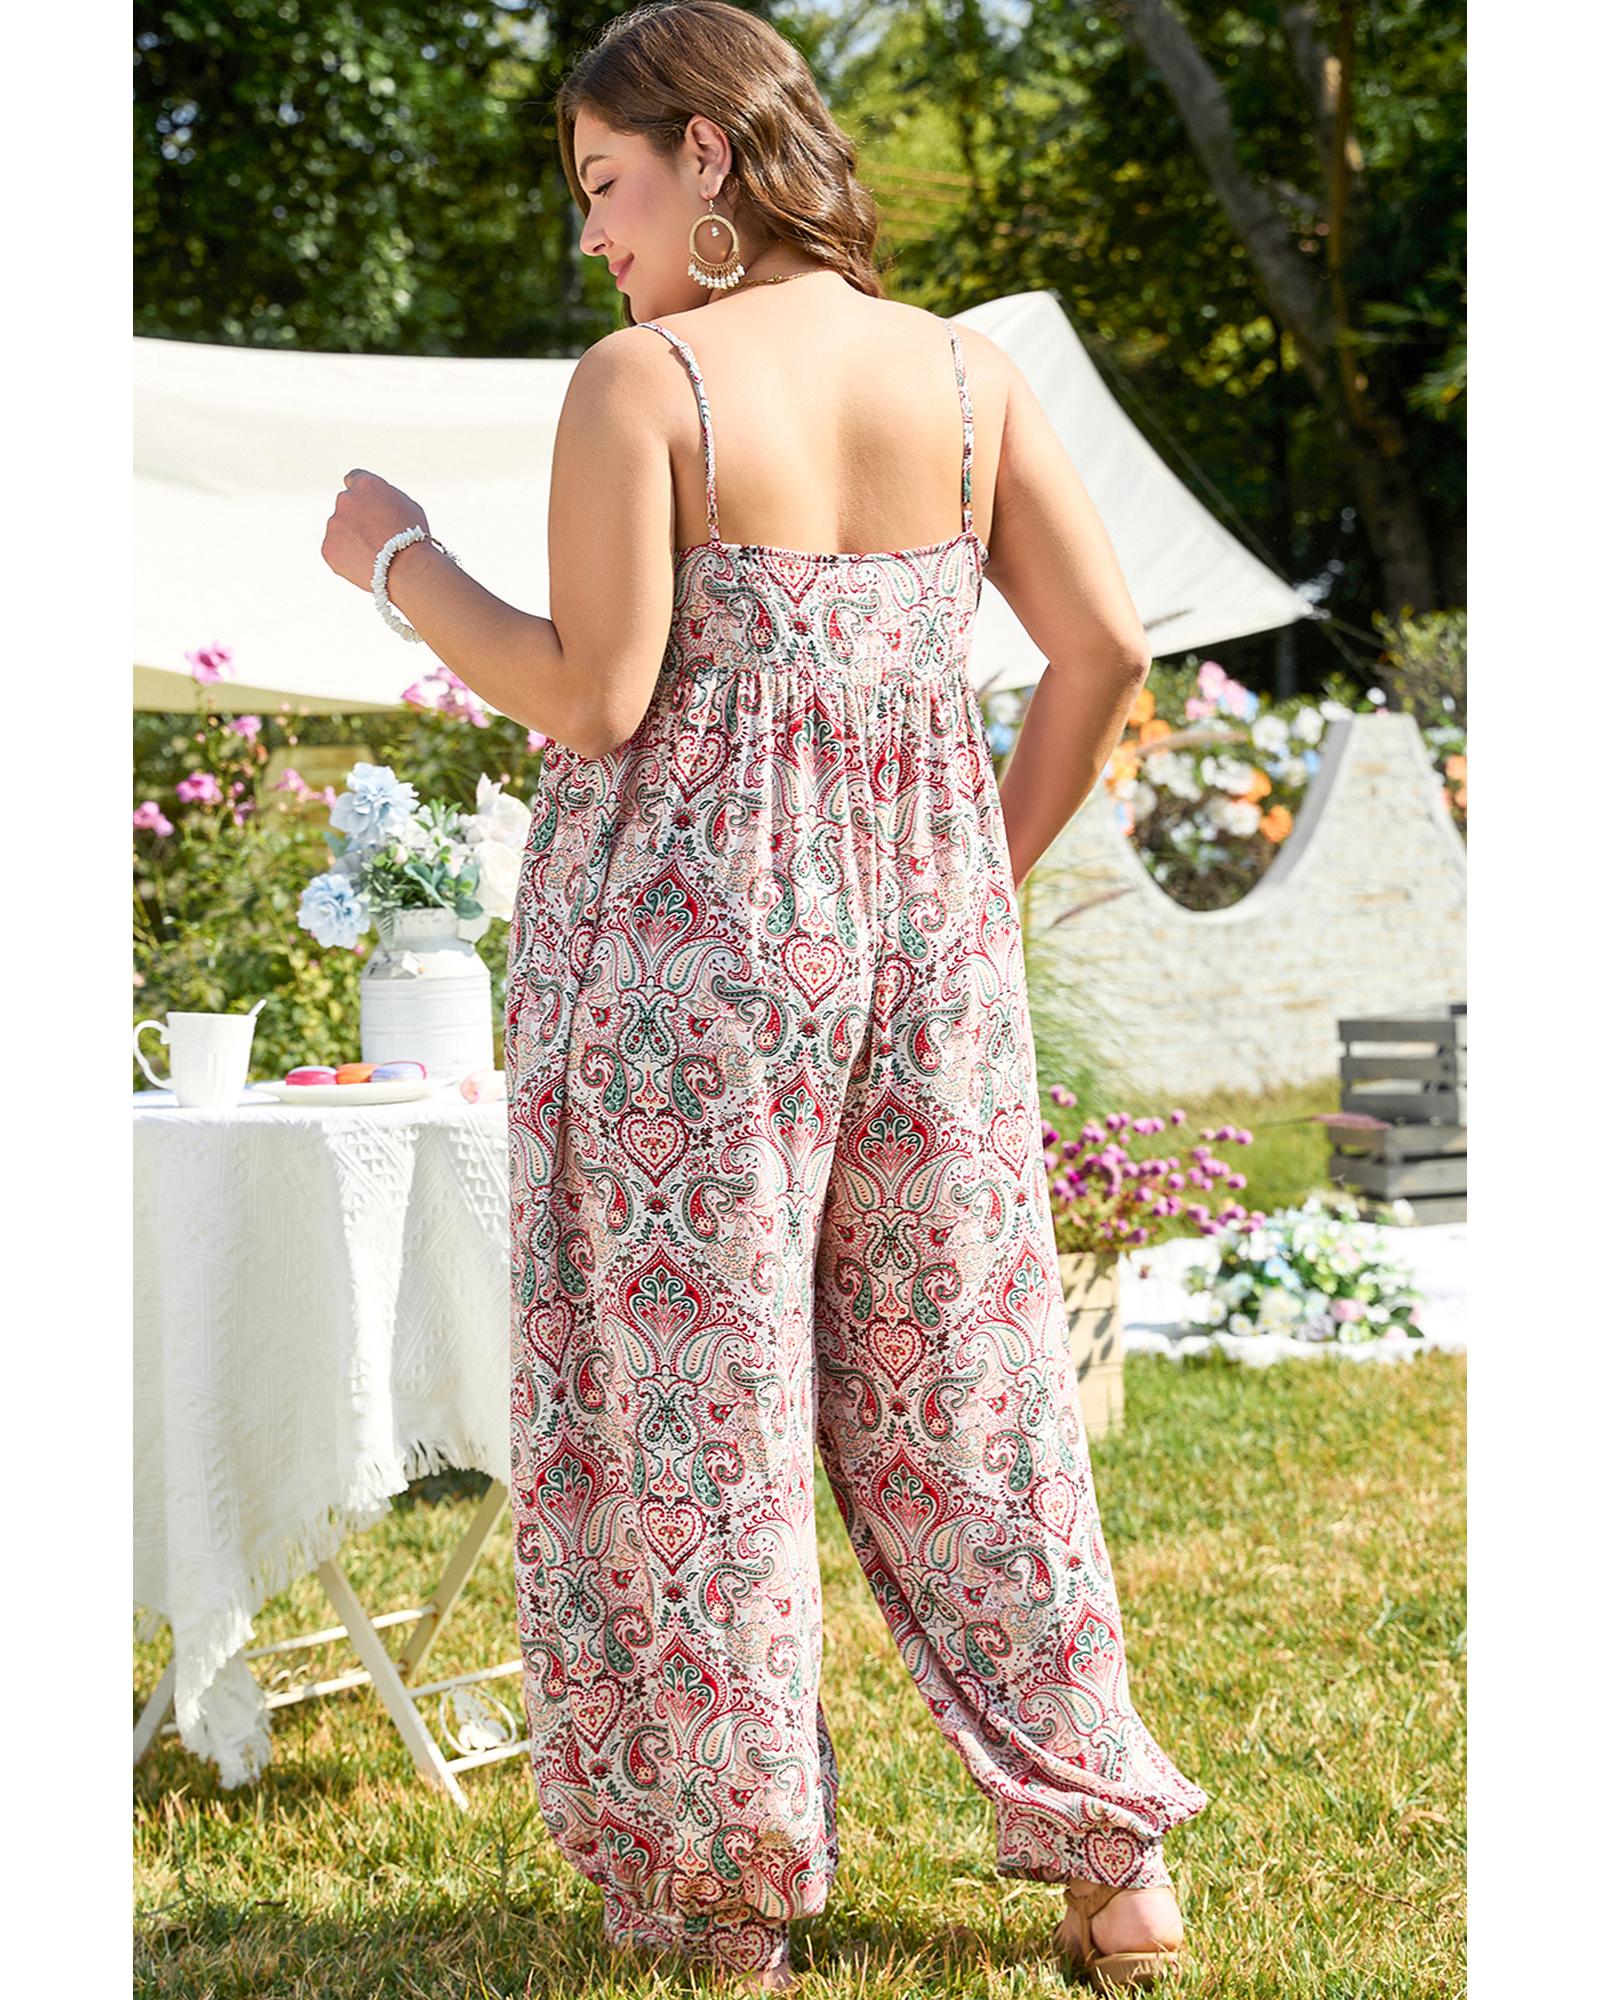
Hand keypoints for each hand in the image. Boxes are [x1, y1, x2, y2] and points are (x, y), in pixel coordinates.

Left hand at [321, 469, 430, 590]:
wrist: (406, 568)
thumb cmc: (413, 538)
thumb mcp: (405, 505)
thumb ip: (383, 499)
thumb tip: (374, 503)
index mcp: (366, 484)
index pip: (354, 480)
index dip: (362, 495)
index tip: (366, 505)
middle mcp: (345, 499)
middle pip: (346, 506)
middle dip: (357, 518)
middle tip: (374, 536)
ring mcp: (334, 524)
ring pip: (340, 529)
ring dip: (352, 538)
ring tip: (374, 554)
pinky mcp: (328, 547)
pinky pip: (335, 550)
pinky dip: (346, 557)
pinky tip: (364, 564)